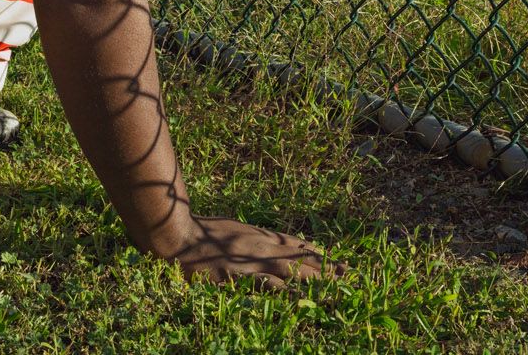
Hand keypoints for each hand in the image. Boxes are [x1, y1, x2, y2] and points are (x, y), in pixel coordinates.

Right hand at [159, 215, 347, 286]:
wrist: (179, 240)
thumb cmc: (204, 235)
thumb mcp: (236, 230)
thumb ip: (257, 238)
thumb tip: (276, 244)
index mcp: (259, 238)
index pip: (296, 245)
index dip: (317, 253)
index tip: (338, 261)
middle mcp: (260, 249)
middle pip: (298, 259)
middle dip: (324, 267)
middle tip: (347, 273)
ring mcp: (250, 264)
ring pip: (288, 272)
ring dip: (312, 279)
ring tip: (334, 285)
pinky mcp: (239, 278)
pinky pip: (265, 285)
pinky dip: (282, 290)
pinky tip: (297, 296)